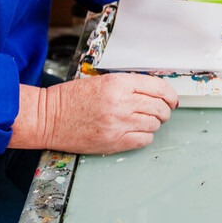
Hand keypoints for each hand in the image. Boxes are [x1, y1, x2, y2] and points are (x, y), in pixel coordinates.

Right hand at [10, 75, 178, 154]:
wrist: (49, 118)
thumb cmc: (71, 98)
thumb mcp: (101, 81)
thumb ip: (127, 85)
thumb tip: (154, 92)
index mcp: (118, 83)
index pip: (157, 87)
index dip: (170, 94)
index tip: (172, 99)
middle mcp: (121, 103)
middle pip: (159, 107)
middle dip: (165, 110)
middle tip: (162, 112)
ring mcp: (118, 124)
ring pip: (154, 124)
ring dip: (154, 123)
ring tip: (146, 121)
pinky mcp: (114, 141)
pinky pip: (144, 139)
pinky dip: (145, 136)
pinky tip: (137, 132)